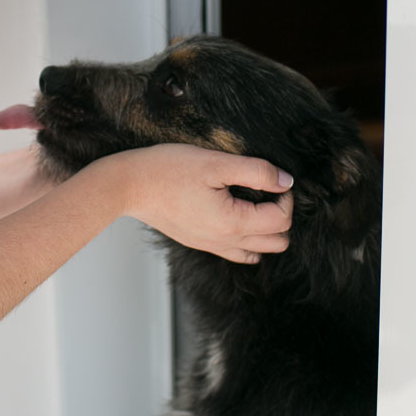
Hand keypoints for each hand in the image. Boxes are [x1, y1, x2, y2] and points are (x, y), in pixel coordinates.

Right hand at [106, 144, 293, 262]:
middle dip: (281, 215)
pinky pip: (237, 252)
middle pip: (277, 242)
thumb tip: (286, 181)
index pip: (282, 220)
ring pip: (258, 251)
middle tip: (268, 190)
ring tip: (256, 202)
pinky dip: (248, 239)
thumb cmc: (168, 170)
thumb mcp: (216, 163)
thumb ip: (257, 171)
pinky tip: (239, 215)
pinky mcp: (200, 243)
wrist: (129, 186)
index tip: (274, 178)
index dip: (286, 197)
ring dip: (267, 230)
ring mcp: (212, 246)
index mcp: (232, 224)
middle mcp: (225, 242)